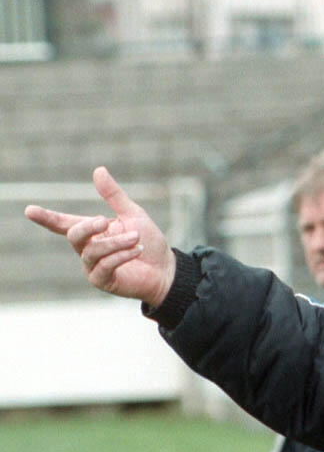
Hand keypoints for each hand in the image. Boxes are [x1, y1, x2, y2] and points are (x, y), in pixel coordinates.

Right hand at [24, 166, 174, 306]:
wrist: (166, 269)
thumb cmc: (148, 241)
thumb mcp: (132, 215)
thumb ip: (114, 196)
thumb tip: (98, 170)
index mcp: (92, 232)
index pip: (63, 223)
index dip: (47, 218)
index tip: (29, 210)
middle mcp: (88, 249)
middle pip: (74, 236)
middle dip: (88, 227)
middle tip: (105, 220)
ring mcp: (92, 267)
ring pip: (92, 251)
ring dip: (116, 242)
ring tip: (136, 238)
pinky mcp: (102, 281)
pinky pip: (104, 266)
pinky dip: (121, 255)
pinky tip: (137, 250)